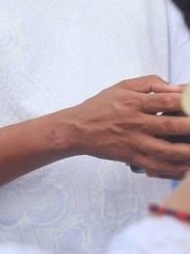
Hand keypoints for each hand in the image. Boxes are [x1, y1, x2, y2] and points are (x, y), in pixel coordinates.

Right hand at [66, 76, 189, 177]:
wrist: (76, 129)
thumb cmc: (99, 107)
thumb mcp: (121, 87)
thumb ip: (150, 83)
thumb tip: (176, 88)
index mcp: (134, 102)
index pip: (167, 100)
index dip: (188, 102)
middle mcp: (135, 122)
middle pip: (171, 125)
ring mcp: (134, 141)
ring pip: (167, 150)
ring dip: (187, 152)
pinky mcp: (131, 157)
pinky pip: (156, 166)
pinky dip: (174, 169)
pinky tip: (186, 168)